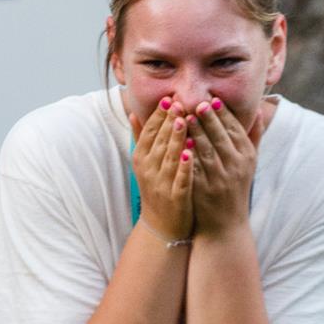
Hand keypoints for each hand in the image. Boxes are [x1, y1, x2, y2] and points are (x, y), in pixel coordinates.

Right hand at [132, 97, 193, 240]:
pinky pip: (180, 179)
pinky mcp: (176, 198)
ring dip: (176, 139)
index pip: (150, 132)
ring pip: (169, 157)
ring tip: (184, 121)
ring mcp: (161, 184)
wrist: (161, 226)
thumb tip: (131, 111)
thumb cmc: (156, 188)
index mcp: (141, 158)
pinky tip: (191, 154)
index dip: (159, 115)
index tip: (169, 97)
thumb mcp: (144, 162)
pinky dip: (185, 167)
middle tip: (179, 102)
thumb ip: (140, 137)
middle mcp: (148, 169)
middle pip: (159, 141)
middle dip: (169, 121)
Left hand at [188, 95, 265, 235]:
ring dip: (195, 132)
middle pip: (220, 137)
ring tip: (183, 116)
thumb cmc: (236, 188)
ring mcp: (219, 179)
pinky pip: (194, 168)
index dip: (223, 114)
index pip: (234, 130)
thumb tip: (257, 108)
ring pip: (206, 150)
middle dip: (208, 119)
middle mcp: (235, 167)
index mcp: (246, 157)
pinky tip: (178, 142)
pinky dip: (187, 154)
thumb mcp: (250, 163)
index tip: (212, 99)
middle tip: (197, 102)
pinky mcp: (203, 189)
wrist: (225, 225)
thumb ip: (253, 135)